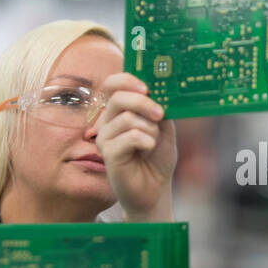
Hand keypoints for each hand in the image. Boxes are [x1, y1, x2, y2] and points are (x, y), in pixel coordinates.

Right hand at [94, 71, 177, 218]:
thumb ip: (158, 107)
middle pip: (119, 98)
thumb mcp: (163, 127)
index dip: (128, 80)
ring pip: (128, 118)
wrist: (155, 188)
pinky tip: (148, 150)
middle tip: (160, 115)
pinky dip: (147, 141)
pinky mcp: (108, 154)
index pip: (113, 84)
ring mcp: (104, 137)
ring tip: (153, 142)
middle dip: (144, 103)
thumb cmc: (157, 158)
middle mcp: (107, 121)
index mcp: (118, 110)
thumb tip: (158, 89)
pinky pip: (130, 137)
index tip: (148, 87)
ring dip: (149, 129)